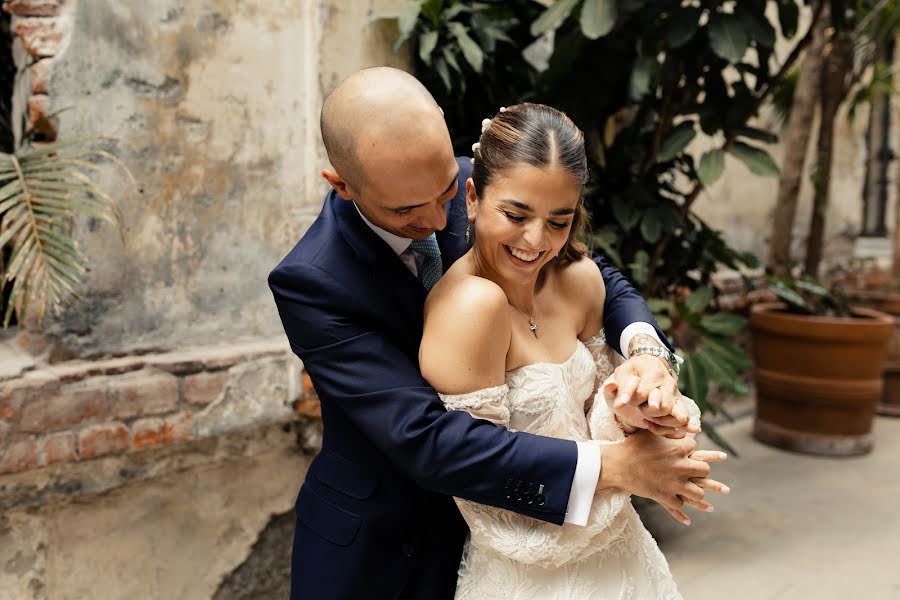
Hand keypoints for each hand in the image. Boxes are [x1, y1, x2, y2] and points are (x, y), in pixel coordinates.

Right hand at [600, 431, 728, 524]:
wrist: (617, 465)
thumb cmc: (632, 446)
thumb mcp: (651, 434)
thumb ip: (670, 432)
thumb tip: (684, 433)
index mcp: (678, 448)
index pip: (695, 447)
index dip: (688, 449)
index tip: (683, 452)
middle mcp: (681, 466)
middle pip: (704, 470)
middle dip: (698, 470)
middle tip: (690, 471)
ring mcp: (674, 484)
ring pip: (698, 493)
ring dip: (693, 491)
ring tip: (688, 489)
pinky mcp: (665, 497)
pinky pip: (680, 504)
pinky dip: (677, 502)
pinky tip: (674, 499)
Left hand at [605, 357, 697, 436]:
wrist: (648, 368)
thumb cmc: (632, 373)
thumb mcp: (621, 374)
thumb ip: (616, 385)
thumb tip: (614, 392)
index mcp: (653, 372)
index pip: (642, 393)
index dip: (629, 400)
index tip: (619, 405)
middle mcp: (668, 383)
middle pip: (660, 407)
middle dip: (645, 411)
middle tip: (638, 407)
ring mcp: (676, 394)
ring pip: (673, 415)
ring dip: (658, 421)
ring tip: (646, 417)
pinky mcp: (679, 403)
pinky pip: (683, 418)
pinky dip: (679, 427)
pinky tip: (666, 430)